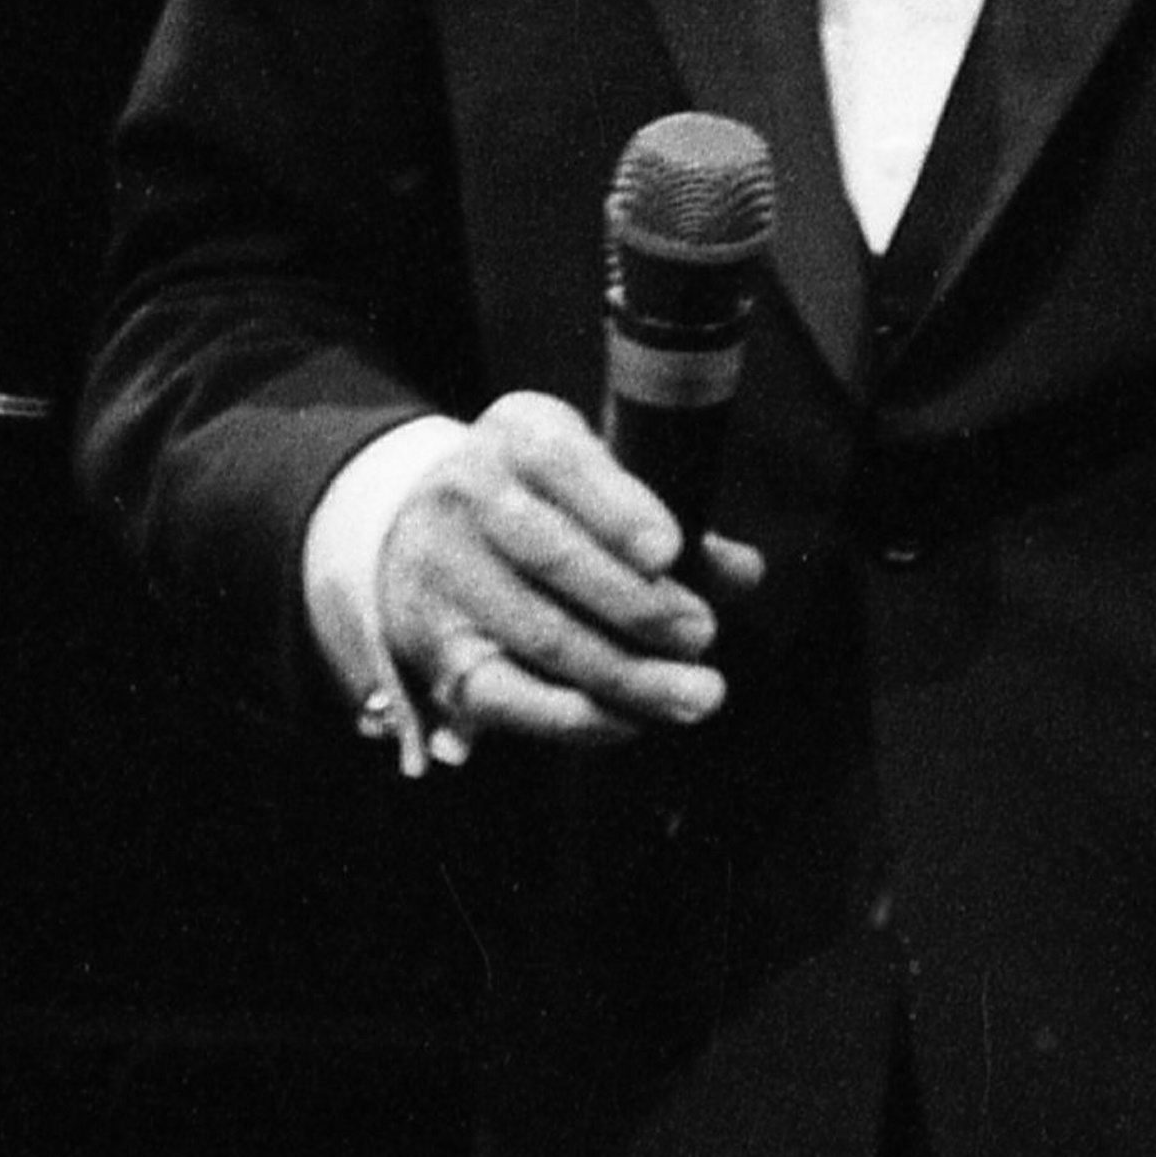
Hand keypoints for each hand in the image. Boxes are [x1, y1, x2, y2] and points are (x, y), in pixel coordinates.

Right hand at [370, 391, 760, 751]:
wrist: (412, 523)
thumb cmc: (543, 498)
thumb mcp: (595, 475)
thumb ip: (670, 515)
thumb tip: (744, 573)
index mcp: (518, 435)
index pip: (561, 463)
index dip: (617, 510)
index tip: (671, 552)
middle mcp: (467, 495)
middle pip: (551, 556)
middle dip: (636, 604)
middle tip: (702, 635)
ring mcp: (445, 575)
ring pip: (540, 635)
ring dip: (626, 675)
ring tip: (695, 694)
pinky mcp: (438, 649)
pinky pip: (506, 695)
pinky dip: (573, 717)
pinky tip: (630, 721)